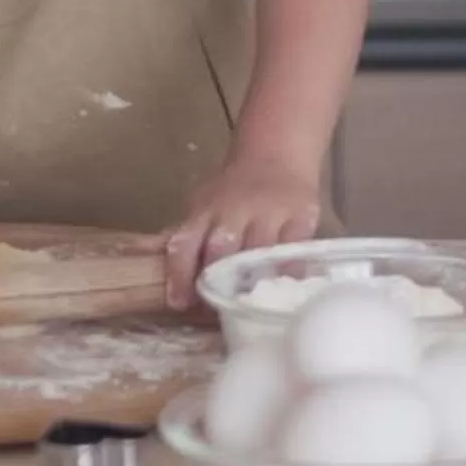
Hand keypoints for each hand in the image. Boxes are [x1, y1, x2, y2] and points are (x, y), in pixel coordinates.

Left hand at [163, 154, 325, 307]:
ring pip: (259, 253)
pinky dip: (287, 274)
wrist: (277, 152)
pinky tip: (282, 293)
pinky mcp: (302, 217)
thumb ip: (189, 238)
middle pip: (222, 250)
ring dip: (251, 284)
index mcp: (205, 210)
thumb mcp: (205, 205)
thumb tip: (164, 276)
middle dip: (216, 282)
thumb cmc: (234, 190)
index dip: (180, 274)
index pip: (185, 242)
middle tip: (215, 312)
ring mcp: (271, 212)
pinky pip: (294, 251)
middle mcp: (235, 210)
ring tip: (247, 309)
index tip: (179, 303)